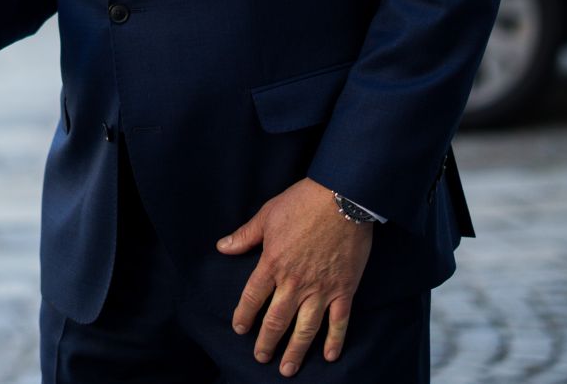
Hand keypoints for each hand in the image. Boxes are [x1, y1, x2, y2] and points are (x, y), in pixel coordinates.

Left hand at [217, 177, 373, 376]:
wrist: (342, 198)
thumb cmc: (302, 203)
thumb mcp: (267, 215)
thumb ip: (245, 236)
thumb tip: (222, 247)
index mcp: (272, 263)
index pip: (252, 297)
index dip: (244, 315)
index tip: (240, 329)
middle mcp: (294, 282)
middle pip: (277, 319)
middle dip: (267, 342)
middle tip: (261, 358)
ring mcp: (321, 289)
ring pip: (305, 328)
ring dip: (295, 350)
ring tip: (287, 369)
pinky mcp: (344, 289)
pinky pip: (339, 321)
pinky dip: (334, 340)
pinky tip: (328, 356)